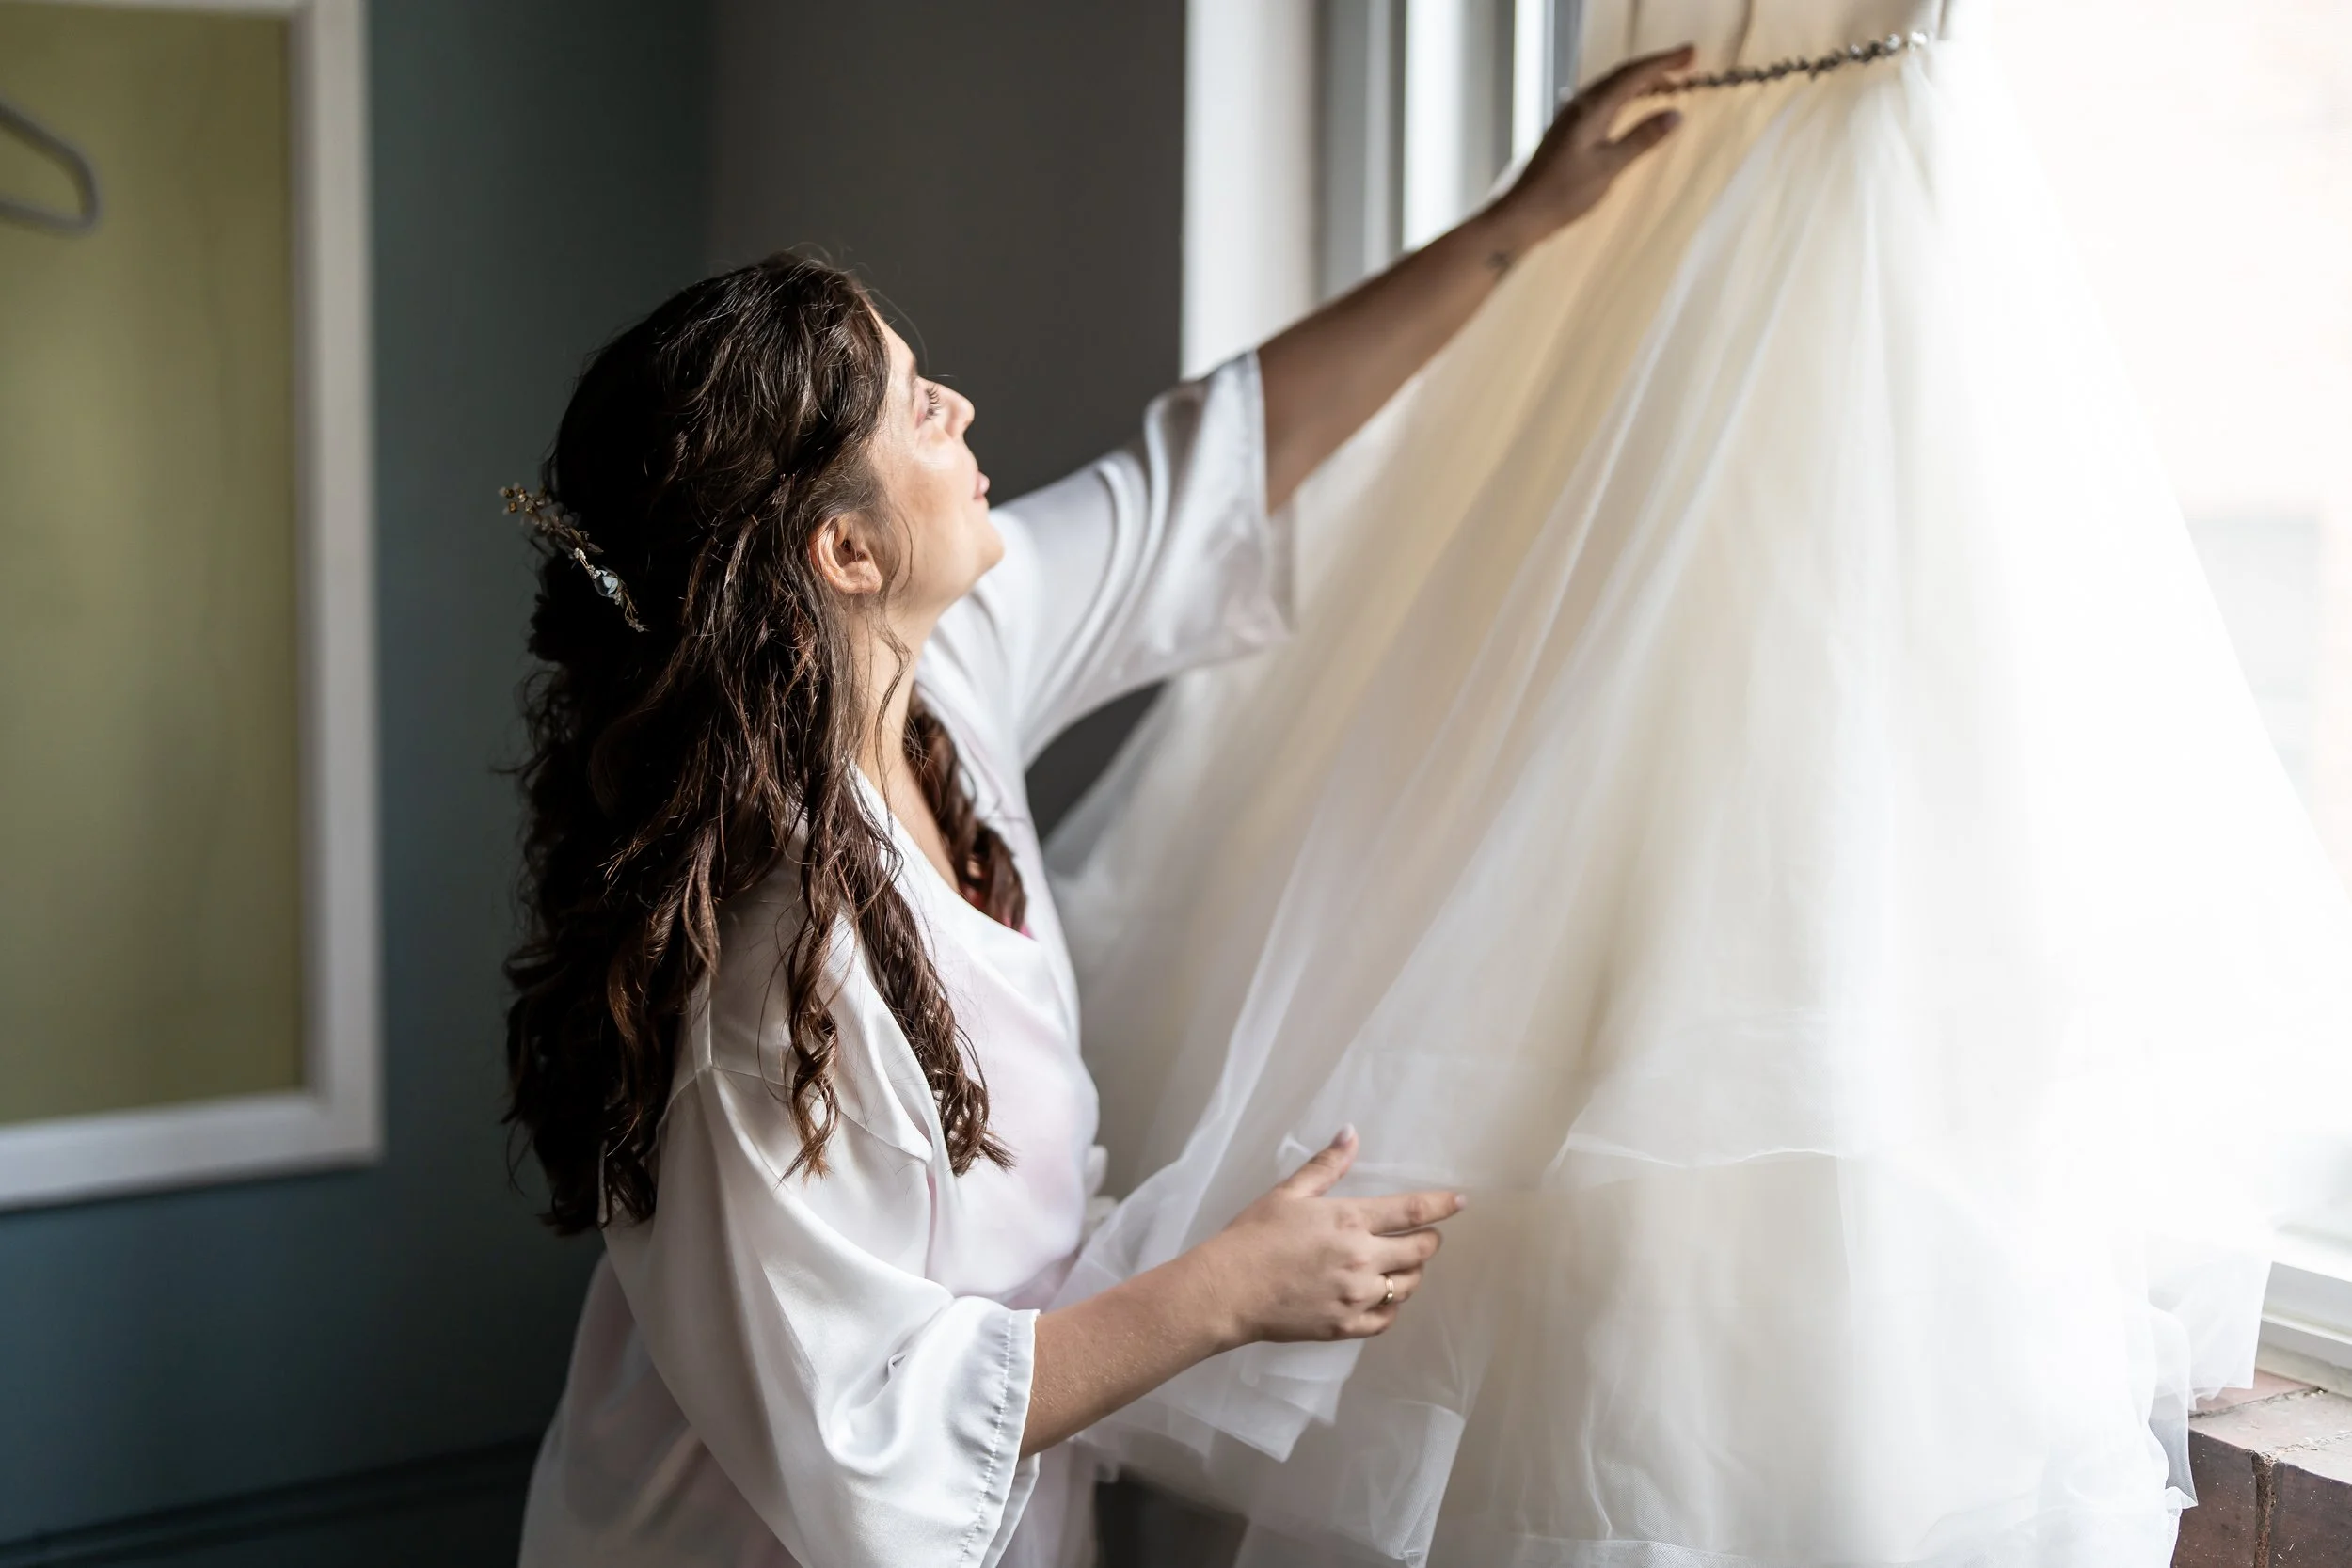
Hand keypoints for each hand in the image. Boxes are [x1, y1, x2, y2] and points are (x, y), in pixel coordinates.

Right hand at [1186, 1126, 1464, 1347]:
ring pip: (1408, 1286)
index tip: (1461, 1202)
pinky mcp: (1345, 1326)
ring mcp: (1356, 1296)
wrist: (1227, 1291)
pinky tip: (1383, 1298)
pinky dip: (1392, 1307)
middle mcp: (1362, 1259)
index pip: (1413, 1212)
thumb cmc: (1253, 1237)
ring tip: (1401, 1266)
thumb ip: (1326, 1165)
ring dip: (1412, 1273)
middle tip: (1426, 1238)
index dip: (1442, 1205)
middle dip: (1430, 1242)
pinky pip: (1386, 1319)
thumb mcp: (1288, 1193)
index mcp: (1350, 1220)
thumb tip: (1351, 1133)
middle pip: (1420, 1252)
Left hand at [1489, 44, 1693, 254]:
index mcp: (1591, 110)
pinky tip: (1632, 102)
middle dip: (1656, 65)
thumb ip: (1641, 140)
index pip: (1633, 75)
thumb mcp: (1608, 168)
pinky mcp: (1568, 130)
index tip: (1691, 54)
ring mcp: (1571, 117)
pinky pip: (1603, 100)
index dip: (1664, 62)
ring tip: (1669, 79)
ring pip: (1612, 86)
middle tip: (1687, 61)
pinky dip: (1625, 94)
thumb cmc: (1563, 194)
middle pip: (1623, 75)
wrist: (1522, 213)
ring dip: (1641, 79)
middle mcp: (1580, 106)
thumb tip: (1675, 115)